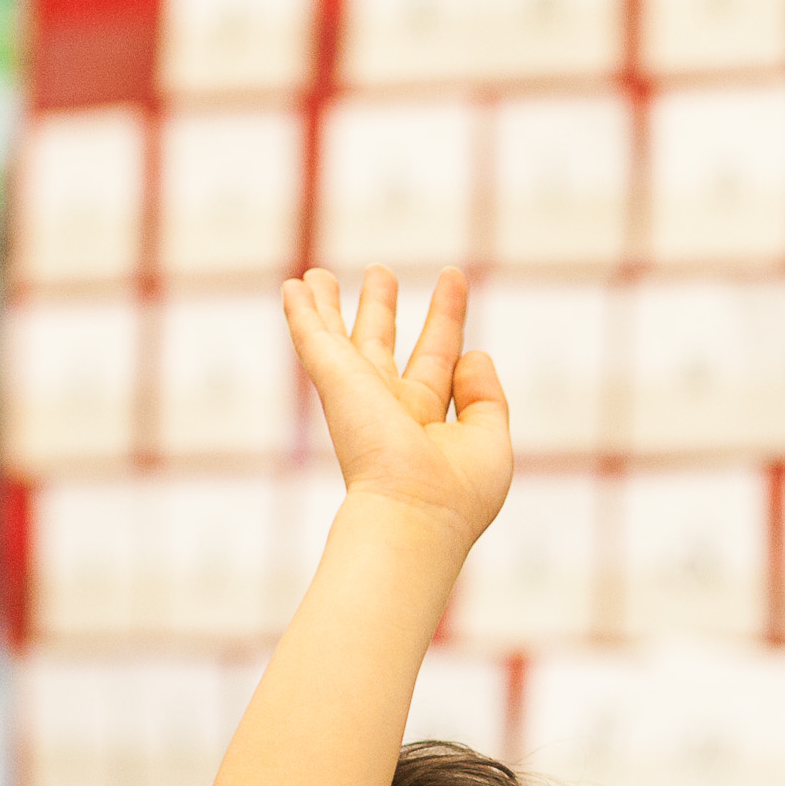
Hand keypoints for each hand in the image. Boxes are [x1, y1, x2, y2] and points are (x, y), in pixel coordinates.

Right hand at [282, 266, 511, 544]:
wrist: (412, 513)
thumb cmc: (456, 495)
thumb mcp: (489, 441)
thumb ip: (485, 396)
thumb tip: (475, 352)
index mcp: (427, 424)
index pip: (439, 358)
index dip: (447, 318)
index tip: (456, 277)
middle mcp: (388, 408)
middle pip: (384, 344)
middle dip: (382, 307)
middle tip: (380, 271)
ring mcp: (358, 394)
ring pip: (341, 340)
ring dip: (333, 305)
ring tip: (322, 273)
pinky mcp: (335, 382)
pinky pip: (314, 338)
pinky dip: (302, 312)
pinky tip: (294, 286)